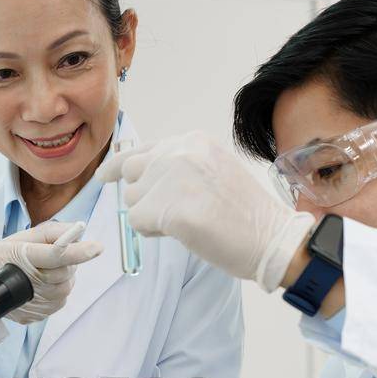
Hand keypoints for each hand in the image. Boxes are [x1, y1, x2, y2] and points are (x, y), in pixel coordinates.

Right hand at [0, 220, 103, 322]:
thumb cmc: (2, 258)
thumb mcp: (20, 237)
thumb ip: (52, 232)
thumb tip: (79, 230)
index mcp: (23, 256)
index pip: (56, 255)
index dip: (78, 251)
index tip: (97, 247)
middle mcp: (29, 281)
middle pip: (66, 271)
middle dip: (68, 262)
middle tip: (50, 257)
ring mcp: (34, 301)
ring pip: (66, 287)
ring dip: (62, 277)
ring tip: (43, 271)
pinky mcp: (38, 314)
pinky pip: (61, 300)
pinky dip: (57, 290)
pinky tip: (41, 285)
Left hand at [97, 131, 313, 291]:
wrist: (271, 237)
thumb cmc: (244, 213)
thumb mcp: (212, 170)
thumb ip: (178, 167)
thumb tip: (137, 178)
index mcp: (192, 141)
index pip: (142, 149)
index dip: (120, 166)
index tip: (105, 177)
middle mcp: (180, 152)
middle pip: (131, 173)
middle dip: (140, 197)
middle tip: (162, 215)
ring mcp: (174, 178)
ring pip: (132, 200)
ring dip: (149, 217)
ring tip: (185, 223)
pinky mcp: (170, 209)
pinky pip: (137, 222)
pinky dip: (152, 233)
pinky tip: (180, 232)